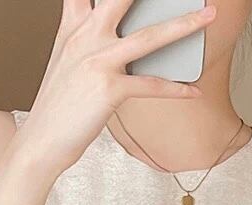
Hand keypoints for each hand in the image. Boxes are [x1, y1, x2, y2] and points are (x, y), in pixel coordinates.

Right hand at [21, 0, 215, 175]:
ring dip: (185, 25)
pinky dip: (176, 89)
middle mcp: (85, 37)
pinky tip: (193, 90)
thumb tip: (118, 30)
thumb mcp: (65, 59)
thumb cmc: (58, 105)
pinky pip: (151, 85)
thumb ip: (85, 35)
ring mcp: (98, 61)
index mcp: (73, 27)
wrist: (42, 140)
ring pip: (149, 37)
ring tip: (208, 17)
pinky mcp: (109, 89)